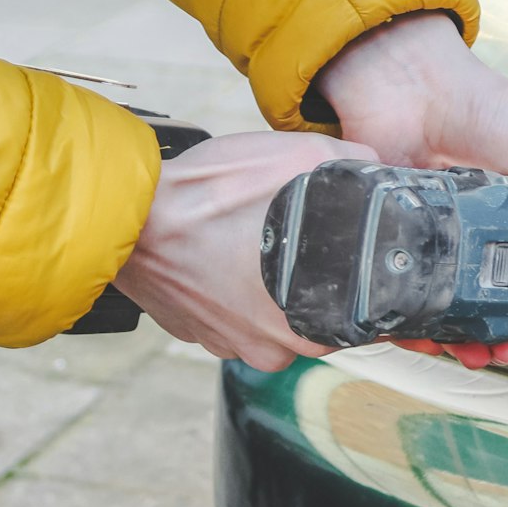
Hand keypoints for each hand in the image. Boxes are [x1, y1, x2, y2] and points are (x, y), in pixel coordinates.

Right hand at [114, 129, 377, 370]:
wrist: (124, 215)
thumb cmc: (207, 193)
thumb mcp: (298, 157)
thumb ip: (351, 165)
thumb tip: (383, 168)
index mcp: (307, 324)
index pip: (365, 317)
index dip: (372, 280)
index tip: (368, 252)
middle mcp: (271, 349)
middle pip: (321, 315)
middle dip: (322, 274)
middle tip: (310, 232)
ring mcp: (230, 345)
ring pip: (275, 313)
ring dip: (276, 280)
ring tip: (260, 234)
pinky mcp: (198, 333)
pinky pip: (236, 311)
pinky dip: (238, 283)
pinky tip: (229, 247)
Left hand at [316, 12, 507, 369]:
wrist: (412, 82)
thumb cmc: (485, 105)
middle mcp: (479, 238)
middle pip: (493, 307)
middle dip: (505, 339)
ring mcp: (436, 244)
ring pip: (449, 312)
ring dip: (464, 342)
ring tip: (476, 351)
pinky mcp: (395, 244)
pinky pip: (404, 297)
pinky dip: (415, 326)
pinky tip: (429, 336)